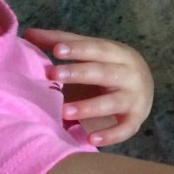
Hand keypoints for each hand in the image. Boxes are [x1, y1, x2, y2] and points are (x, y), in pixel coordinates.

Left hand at [24, 28, 153, 146]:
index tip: (57, 50)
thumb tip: (29, 34)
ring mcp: (134, 98)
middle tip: (53, 74)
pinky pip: (124, 129)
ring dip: (89, 107)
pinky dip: (110, 135)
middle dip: (79, 73)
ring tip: (64, 112)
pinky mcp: (135, 120)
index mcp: (118, 54)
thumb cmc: (110, 68)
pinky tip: (91, 139)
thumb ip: (63, 43)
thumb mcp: (92, 54)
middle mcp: (130, 74)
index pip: (98, 49)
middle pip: (104, 73)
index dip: (78, 49)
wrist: (144, 90)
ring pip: (112, 102)